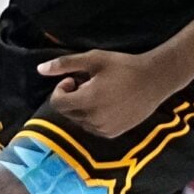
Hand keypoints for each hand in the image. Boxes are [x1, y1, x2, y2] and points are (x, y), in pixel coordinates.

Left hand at [36, 47, 175, 139]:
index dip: (61, 89)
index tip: (74, 78)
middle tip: (88, 83)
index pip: (57, 102)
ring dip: (82, 107)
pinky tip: (109, 103)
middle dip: (71, 97)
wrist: (154, 80)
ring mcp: (104, 129)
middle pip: (67, 112)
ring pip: (79, 120)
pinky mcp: (113, 134)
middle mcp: (93, 119)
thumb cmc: (123, 66)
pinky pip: (92, 127)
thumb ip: (65, 64)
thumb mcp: (93, 59)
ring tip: (100, 93)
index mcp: (87, 101)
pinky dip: (93, 116)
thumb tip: (40, 69)